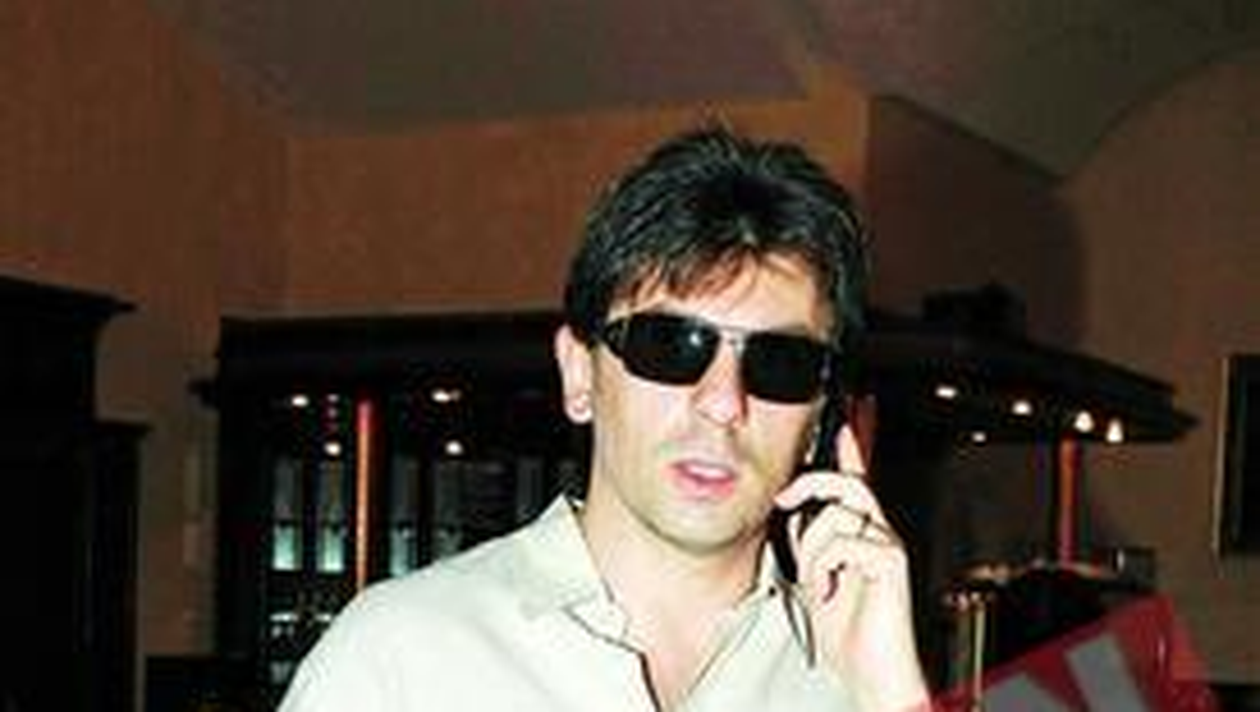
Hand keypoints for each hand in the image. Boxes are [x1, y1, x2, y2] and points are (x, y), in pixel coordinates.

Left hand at [774, 425, 929, 710]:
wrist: (871, 671)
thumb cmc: (850, 635)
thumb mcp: (817, 581)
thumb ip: (811, 547)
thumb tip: (795, 517)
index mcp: (862, 539)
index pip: (857, 485)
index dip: (851, 453)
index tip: (843, 429)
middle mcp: (879, 537)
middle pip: (847, 485)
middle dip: (810, 486)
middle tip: (784, 499)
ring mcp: (887, 547)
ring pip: (837, 515)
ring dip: (814, 551)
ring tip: (819, 582)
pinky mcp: (890, 562)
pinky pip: (844, 543)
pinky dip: (825, 569)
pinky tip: (831, 592)